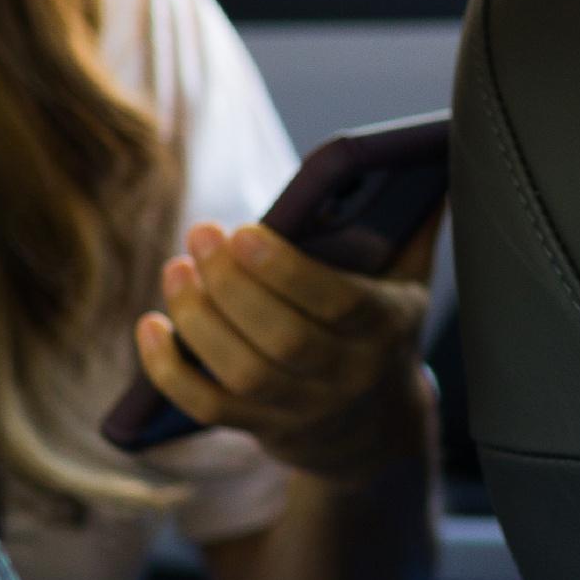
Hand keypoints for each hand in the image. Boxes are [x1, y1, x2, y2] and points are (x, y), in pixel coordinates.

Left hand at [132, 213, 437, 485]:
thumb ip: (416, 221)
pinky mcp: (265, 428)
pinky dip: (170, 372)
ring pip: (244, 372)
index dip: (285, 271)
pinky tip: (151, 327)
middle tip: (198, 235)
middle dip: (232, 285)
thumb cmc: (384, 329)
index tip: (243, 231)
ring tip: (175, 270)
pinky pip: (209, 408)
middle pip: (284, 340)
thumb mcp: (411, 280)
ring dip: (199, 319)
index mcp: (387, 326)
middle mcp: (349, 374)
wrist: (378, 428)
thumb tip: (428, 150)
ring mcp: (305, 408)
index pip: (338, 303)